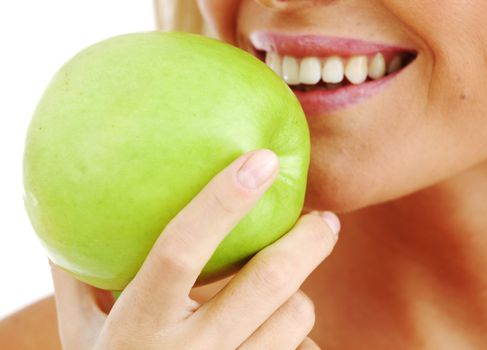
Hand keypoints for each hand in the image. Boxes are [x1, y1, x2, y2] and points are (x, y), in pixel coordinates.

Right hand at [51, 149, 339, 349]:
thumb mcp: (81, 333)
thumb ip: (78, 282)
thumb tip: (68, 228)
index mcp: (138, 325)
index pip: (181, 249)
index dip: (222, 201)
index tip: (259, 159)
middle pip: (268, 282)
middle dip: (308, 240)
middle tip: (324, 218)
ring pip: (295, 316)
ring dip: (297, 294)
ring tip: (285, 287)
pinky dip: (298, 337)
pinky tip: (274, 337)